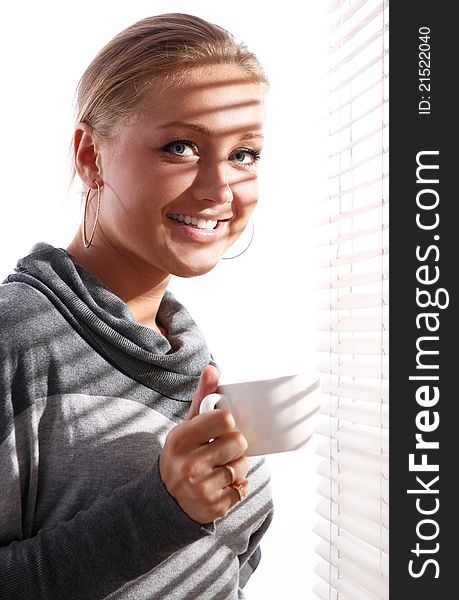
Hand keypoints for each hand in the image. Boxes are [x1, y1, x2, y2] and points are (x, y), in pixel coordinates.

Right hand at [159, 365, 249, 523]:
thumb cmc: (183, 453)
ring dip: (237, 466)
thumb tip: (212, 368)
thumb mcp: (187, 425)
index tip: (219, 428)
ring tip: (220, 468)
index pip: (225, 419)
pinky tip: (219, 485)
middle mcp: (188, 464)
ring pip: (243, 467)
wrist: (166, 500)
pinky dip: (237, 487)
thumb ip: (202, 397)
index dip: (228, 423)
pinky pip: (243, 489)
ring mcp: (200, 489)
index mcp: (180, 438)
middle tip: (221, 450)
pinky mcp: (213, 508)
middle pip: (239, 443)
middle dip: (235, 446)